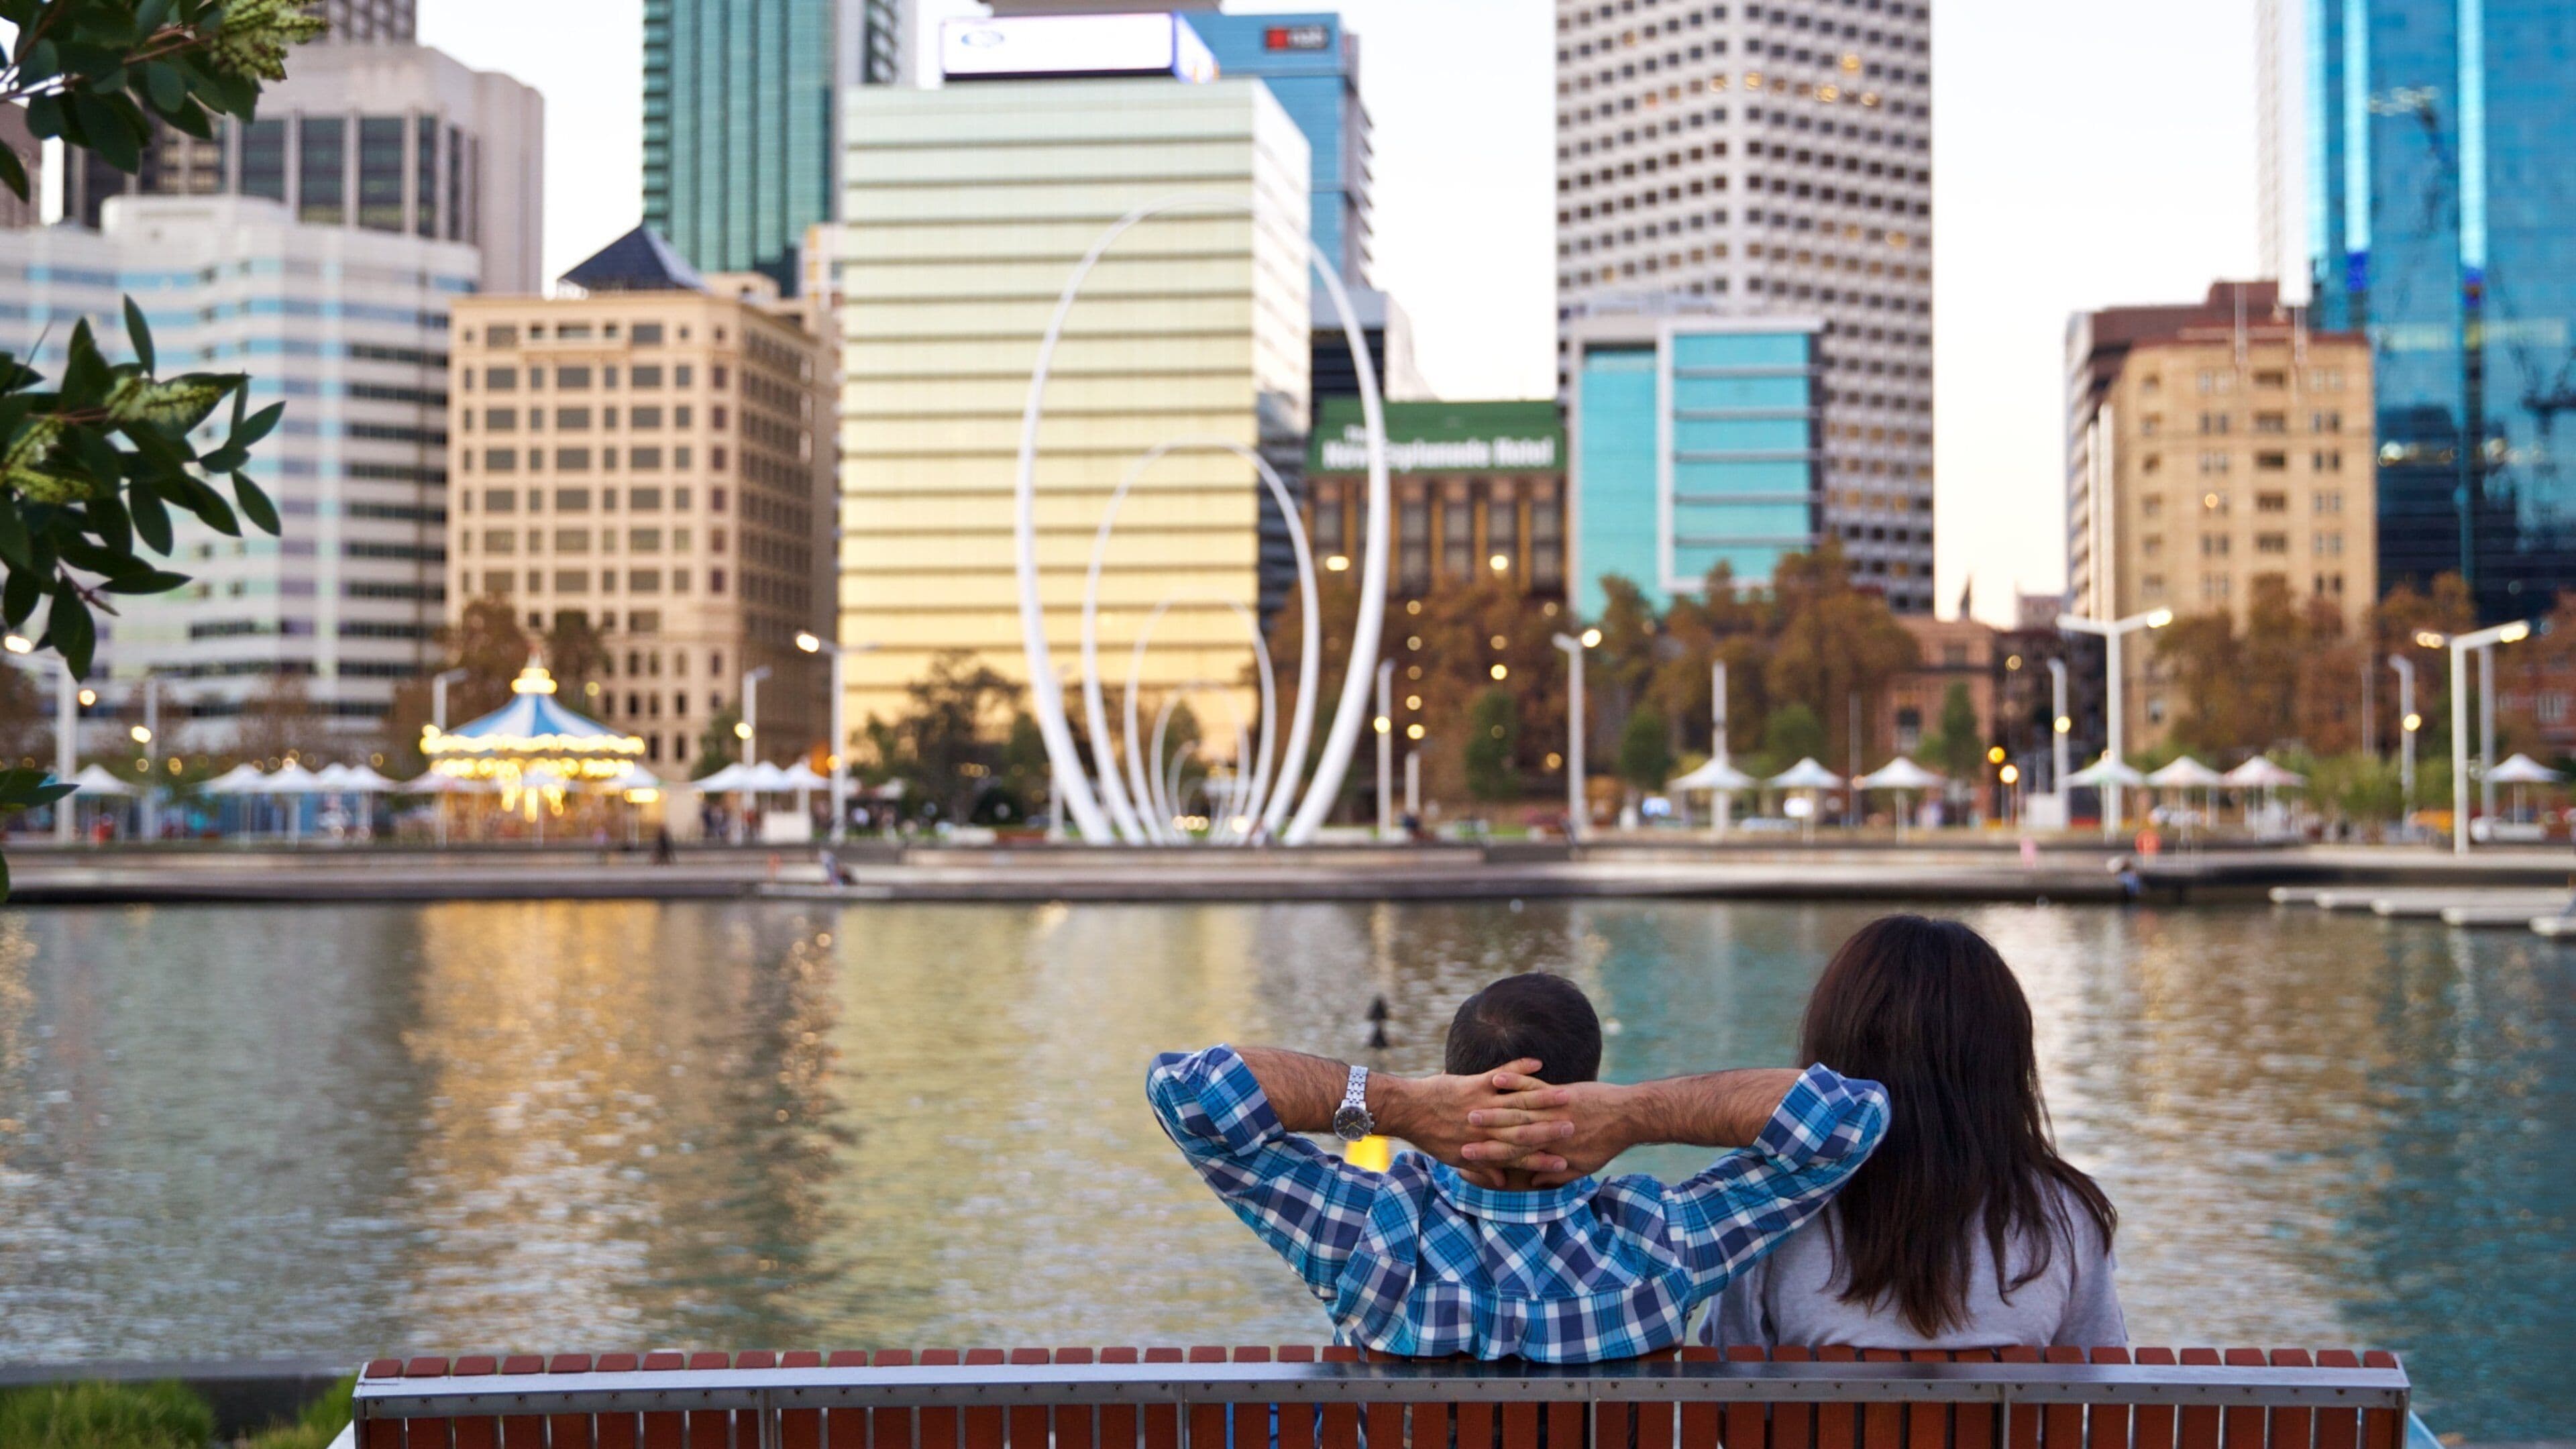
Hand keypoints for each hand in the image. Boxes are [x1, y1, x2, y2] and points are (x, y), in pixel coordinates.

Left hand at [1375, 1059, 1566, 1181]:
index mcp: (1483, 1146)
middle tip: (1576, 1128)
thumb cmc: (1431, 1135)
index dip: (1543, 1158)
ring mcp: (1482, 1104)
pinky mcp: (1475, 1084)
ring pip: (1518, 1102)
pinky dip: (1520, 1069)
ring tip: (1567, 1097)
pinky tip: (1538, 1062)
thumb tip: (1503, 1182)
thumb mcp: (1456, 1158)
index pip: (1520, 1155)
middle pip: (1526, 1129)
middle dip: (1552, 1129)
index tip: (1565, 1161)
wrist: (1407, 1112)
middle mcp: (1487, 1127)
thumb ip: (1483, 1170)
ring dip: (1544, 1098)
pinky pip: (1502, 1075)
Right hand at [1459, 1075, 1635, 1183]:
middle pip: (1504, 1131)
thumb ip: (1557, 1175)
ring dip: (1490, 1107)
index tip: (1462, 1155)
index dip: (1483, 1156)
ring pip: (1514, 1109)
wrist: (1629, 1118)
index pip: (1508, 1155)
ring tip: (1468, 1106)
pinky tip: (1497, 1078)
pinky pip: (1531, 1085)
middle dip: (1478, 1130)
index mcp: (1547, 1150)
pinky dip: (1513, 1080)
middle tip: (1457, 1128)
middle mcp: (1544, 1131)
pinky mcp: (1557, 1091)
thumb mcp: (1583, 1165)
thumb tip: (1537, 1182)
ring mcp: (1550, 1109)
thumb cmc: (1607, 1142)